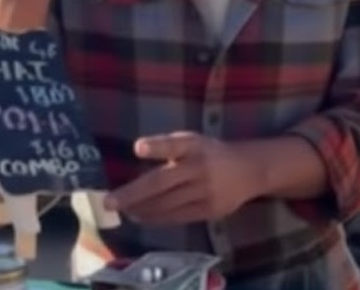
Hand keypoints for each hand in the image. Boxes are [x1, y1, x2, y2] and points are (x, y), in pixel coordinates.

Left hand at [104, 132, 261, 225]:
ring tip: (121, 211)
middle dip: (133, 194)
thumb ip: (167, 148)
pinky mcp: (210, 210)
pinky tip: (141, 217)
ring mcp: (205, 191)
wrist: (250, 170)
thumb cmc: (209, 153)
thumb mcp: (191, 141)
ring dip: (141, 209)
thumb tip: (134, 157)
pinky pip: (178, 217)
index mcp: (193, 146)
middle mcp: (199, 168)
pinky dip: (157, 218)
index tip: (138, 148)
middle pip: (161, 182)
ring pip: (167, 204)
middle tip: (109, 202)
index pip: (173, 145)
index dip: (156, 147)